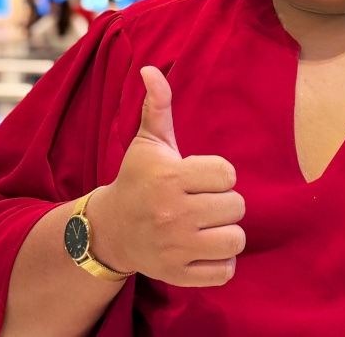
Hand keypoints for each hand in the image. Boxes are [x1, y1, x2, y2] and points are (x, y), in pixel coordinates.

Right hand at [89, 66, 245, 286]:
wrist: (109, 230)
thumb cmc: (137, 180)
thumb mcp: (148, 142)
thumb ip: (157, 105)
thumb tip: (151, 69)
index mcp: (170, 178)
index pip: (228, 174)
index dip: (220, 174)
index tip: (201, 177)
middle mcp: (173, 214)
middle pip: (236, 207)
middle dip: (224, 203)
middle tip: (203, 202)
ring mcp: (175, 247)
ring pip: (235, 240)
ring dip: (227, 233)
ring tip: (208, 225)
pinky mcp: (177, 274)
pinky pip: (224, 272)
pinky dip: (221, 263)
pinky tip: (205, 248)